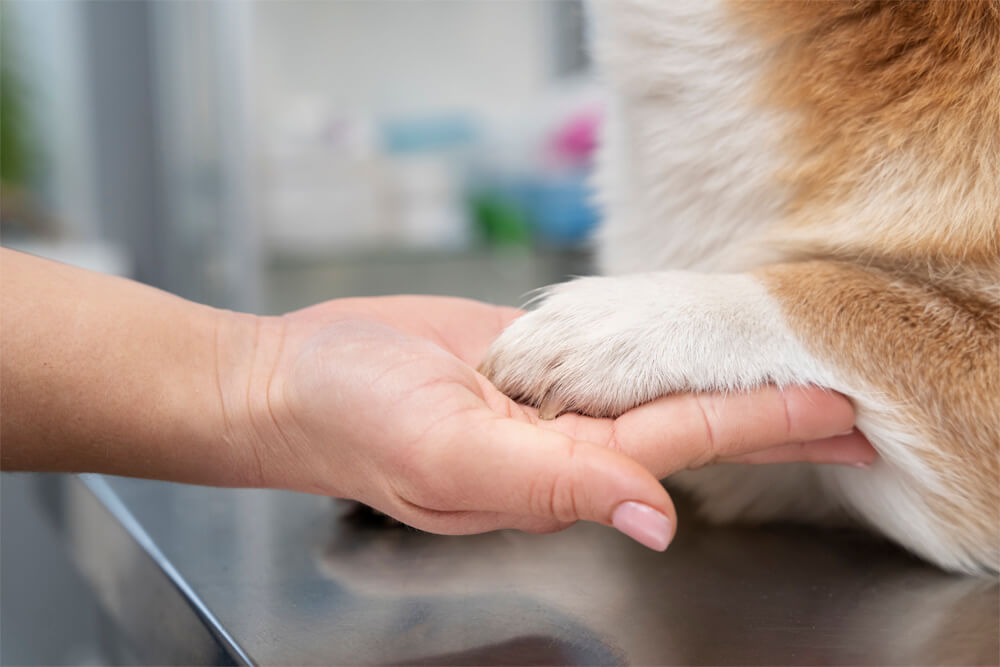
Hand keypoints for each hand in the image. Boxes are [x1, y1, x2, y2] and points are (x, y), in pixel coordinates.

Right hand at [234, 296, 874, 549]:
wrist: (290, 375)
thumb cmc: (349, 420)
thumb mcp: (446, 455)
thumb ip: (550, 483)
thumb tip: (656, 514)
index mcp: (557, 467)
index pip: (682, 441)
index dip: (762, 422)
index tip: (837, 409)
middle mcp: (561, 438)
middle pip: (683, 416)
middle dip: (765, 408)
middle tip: (848, 397)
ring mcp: (542, 396)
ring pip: (646, 377)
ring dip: (716, 369)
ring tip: (781, 362)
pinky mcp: (518, 356)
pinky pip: (601, 343)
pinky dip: (650, 335)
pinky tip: (683, 335)